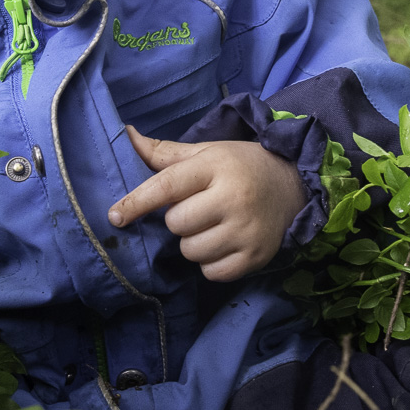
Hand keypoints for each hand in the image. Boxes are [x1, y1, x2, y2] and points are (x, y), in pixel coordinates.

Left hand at [107, 125, 306, 282]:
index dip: (137, 202)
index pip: (167, 186)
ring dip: (193, 243)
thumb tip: (126, 136)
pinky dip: (211, 262)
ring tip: (213, 226)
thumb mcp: (208, 152)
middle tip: (200, 208)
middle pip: (176, 224)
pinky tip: (224, 243)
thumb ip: (166, 153)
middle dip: (180, 219)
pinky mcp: (255, 257)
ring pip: (191, 251)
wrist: (295, 186)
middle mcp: (232, 198)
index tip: (114, 217)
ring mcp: (246, 231)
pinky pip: (211, 272)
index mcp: (216, 167)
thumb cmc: (241, 167)